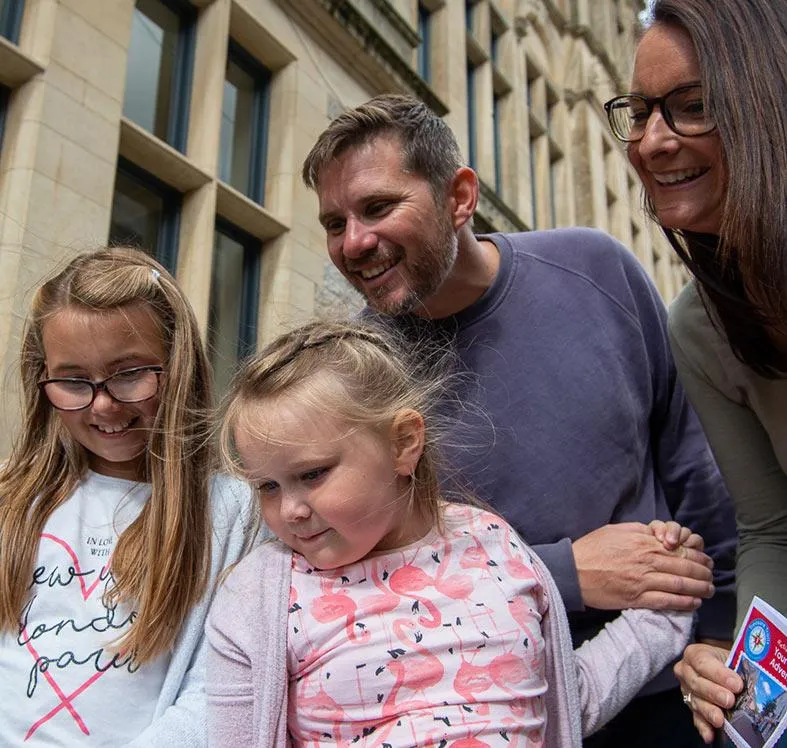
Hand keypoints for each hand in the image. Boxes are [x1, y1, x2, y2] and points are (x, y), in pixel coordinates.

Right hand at [572, 522, 713, 609]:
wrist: (572, 571)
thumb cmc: (592, 549)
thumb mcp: (616, 530)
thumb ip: (639, 531)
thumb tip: (657, 533)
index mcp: (642, 542)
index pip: (679, 549)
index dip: (697, 555)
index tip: (705, 559)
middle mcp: (646, 561)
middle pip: (684, 567)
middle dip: (703, 572)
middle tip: (712, 576)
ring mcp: (642, 581)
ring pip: (680, 584)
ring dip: (699, 588)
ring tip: (708, 590)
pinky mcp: (636, 598)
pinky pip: (666, 601)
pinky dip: (683, 602)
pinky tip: (693, 602)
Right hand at [674, 643, 741, 743]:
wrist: (720, 666)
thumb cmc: (727, 660)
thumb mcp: (730, 655)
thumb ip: (736, 664)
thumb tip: (748, 676)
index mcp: (694, 654)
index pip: (702, 662)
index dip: (719, 673)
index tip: (736, 684)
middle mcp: (685, 671)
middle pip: (696, 682)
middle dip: (713, 692)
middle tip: (729, 701)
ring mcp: (687, 690)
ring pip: (695, 701)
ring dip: (708, 711)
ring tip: (720, 720)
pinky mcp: (691, 706)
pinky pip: (696, 717)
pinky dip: (703, 726)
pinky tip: (709, 735)